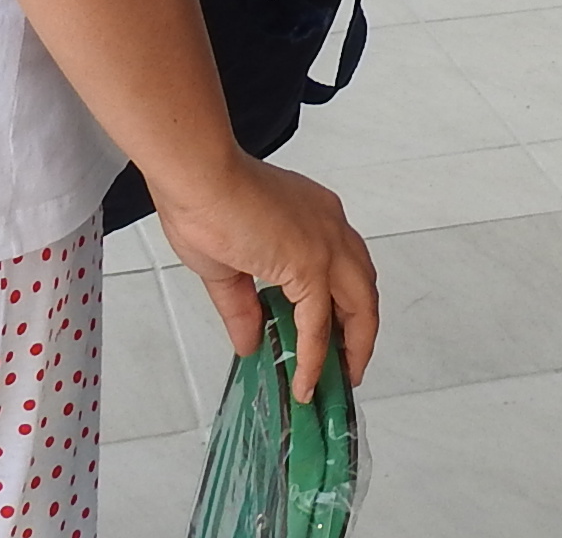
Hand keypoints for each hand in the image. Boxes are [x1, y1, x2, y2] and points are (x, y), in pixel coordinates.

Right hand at [153, 153, 380, 397]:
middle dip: (360, 332)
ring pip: (358, 307)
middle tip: (348, 368)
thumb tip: (249, 342)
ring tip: (338, 382)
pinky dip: (314, 358)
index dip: (345, 306)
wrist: (197, 178)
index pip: (345, 269)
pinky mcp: (310, 265)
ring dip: (352, 348)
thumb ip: (245, 307)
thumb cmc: (205, 202)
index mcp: (316, 217)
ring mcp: (325, 245)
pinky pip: (317, 324)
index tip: (336, 337)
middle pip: (364, 289)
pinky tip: (304, 382)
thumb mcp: (228, 267)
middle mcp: (331, 227)